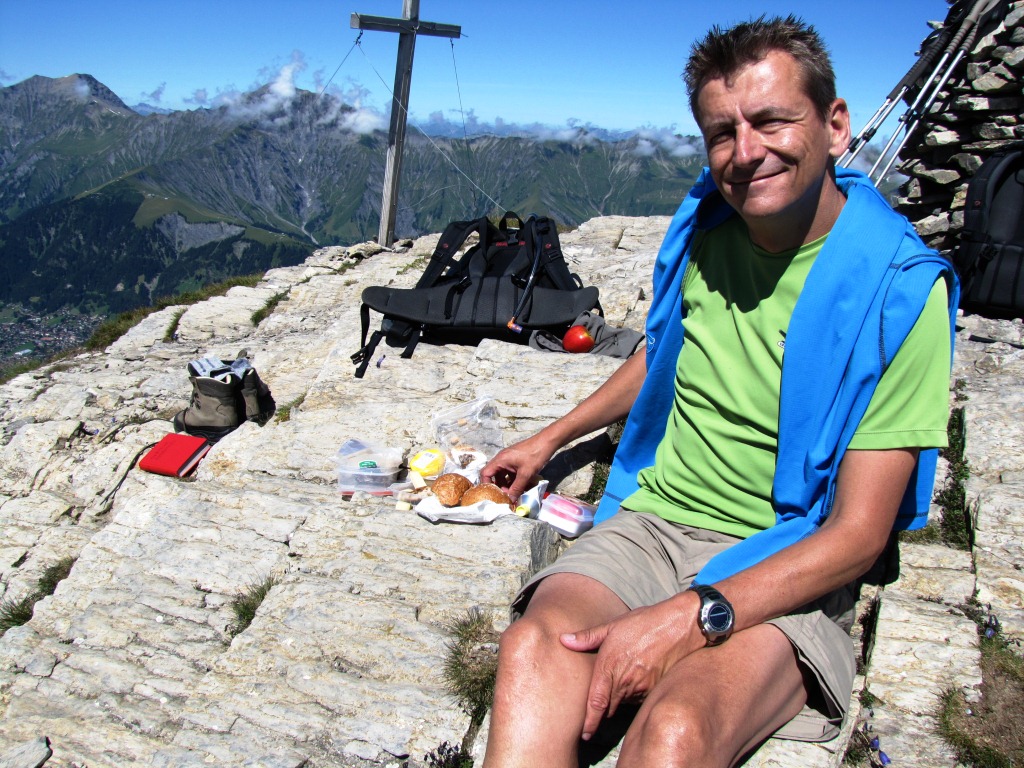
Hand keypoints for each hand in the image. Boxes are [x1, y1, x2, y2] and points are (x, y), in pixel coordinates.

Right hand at [480, 432, 556, 500]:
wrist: (547, 442)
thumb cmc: (535, 455)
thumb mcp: (526, 474)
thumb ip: (517, 488)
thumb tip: (510, 500)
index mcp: (500, 460)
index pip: (486, 473)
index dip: (487, 485)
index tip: (493, 495)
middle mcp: (502, 459)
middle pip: (494, 475)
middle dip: (499, 487)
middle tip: (507, 496)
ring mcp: (509, 459)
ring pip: (503, 475)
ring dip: (507, 484)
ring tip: (515, 493)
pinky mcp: (515, 460)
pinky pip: (510, 472)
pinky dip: (514, 480)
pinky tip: (522, 487)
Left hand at [560, 592, 702, 740]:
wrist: (680, 625)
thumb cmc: (645, 622)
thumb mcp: (613, 625)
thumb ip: (587, 637)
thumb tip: (563, 640)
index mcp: (609, 666)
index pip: (596, 703)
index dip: (589, 721)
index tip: (585, 733)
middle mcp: (624, 680)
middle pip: (609, 707)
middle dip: (602, 710)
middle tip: (596, 710)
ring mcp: (641, 687)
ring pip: (624, 703)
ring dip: (618, 700)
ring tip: (618, 685)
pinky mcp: (655, 688)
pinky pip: (639, 699)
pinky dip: (633, 695)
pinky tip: (634, 680)